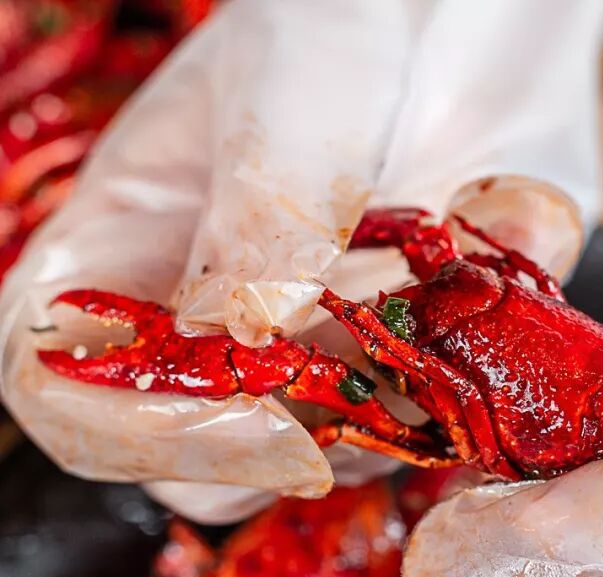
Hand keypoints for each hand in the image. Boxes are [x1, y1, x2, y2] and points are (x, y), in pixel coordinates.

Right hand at [0, 0, 602, 522]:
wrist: (464, 14)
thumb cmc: (346, 21)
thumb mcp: (296, 90)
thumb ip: (268, 209)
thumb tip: (242, 335)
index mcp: (129, 249)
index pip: (69, 387)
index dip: (141, 430)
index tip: (259, 418)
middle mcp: (218, 324)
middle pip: (199, 460)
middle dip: (281, 448)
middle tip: (370, 389)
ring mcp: (321, 352)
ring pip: (329, 457)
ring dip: (390, 416)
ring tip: (438, 305)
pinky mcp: (415, 360)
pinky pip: (435, 423)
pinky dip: (466, 391)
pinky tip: (488, 301)